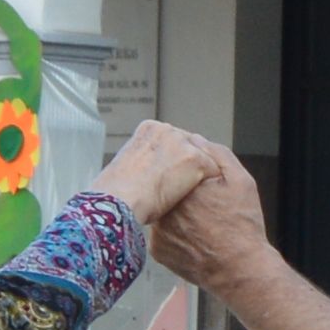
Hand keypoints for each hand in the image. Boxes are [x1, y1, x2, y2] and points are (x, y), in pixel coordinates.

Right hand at [99, 120, 219, 228]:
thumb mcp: (128, 167)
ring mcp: (182, 144)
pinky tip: (205, 201)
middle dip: (191, 167)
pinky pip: (214, 172)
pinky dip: (212, 187)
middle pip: (193, 147)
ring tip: (199, 198)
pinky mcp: (195, 160)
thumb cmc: (115, 193)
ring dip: (201, 177)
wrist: (117, 201)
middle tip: (187, 191)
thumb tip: (151, 175)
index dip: (175, 162)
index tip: (172, 178)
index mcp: (149, 129)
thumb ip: (145, 162)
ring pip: (205, 159)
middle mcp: (167, 130)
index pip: (174, 141)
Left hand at [150, 139, 269, 286]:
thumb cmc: (243, 226)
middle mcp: (164, 206)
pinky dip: (174, 234)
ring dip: (176, 212)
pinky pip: (162, 234)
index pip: (174, 167)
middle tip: (206, 206)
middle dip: (181, 192)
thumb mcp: (241, 180)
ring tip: (202, 224)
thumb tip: (195, 139)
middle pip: (166, 189)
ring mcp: (157, 230)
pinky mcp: (157, 250)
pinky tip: (195, 239)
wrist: (241, 270)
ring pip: (163, 211)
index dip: (189, 171)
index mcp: (181, 185)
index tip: (204, 182)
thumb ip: (216, 154)